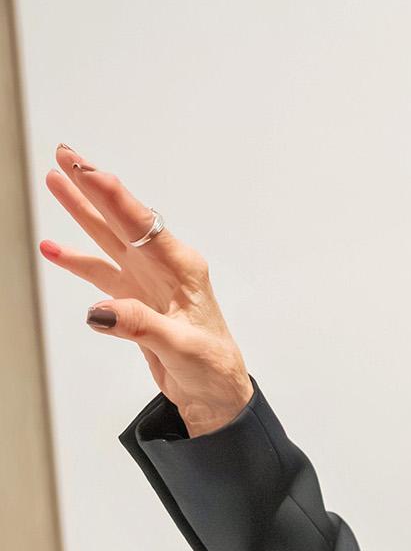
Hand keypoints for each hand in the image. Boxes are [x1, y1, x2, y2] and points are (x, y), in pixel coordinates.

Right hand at [39, 145, 252, 436]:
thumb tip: (100, 311)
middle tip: (65, 155)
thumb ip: (141, 325)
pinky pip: (100, 273)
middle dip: (92, 187)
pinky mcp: (134, 302)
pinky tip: (54, 248)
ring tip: (55, 181)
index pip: (140, 223)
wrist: (216, 395)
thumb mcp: (182, 347)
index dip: (111, 194)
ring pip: (108, 239)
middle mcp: (163, 268)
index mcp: (182, 268)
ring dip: (82, 213)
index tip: (86, 168)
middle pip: (121, 219)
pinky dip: (77, 261)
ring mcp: (147, 283)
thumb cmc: (213, 367)